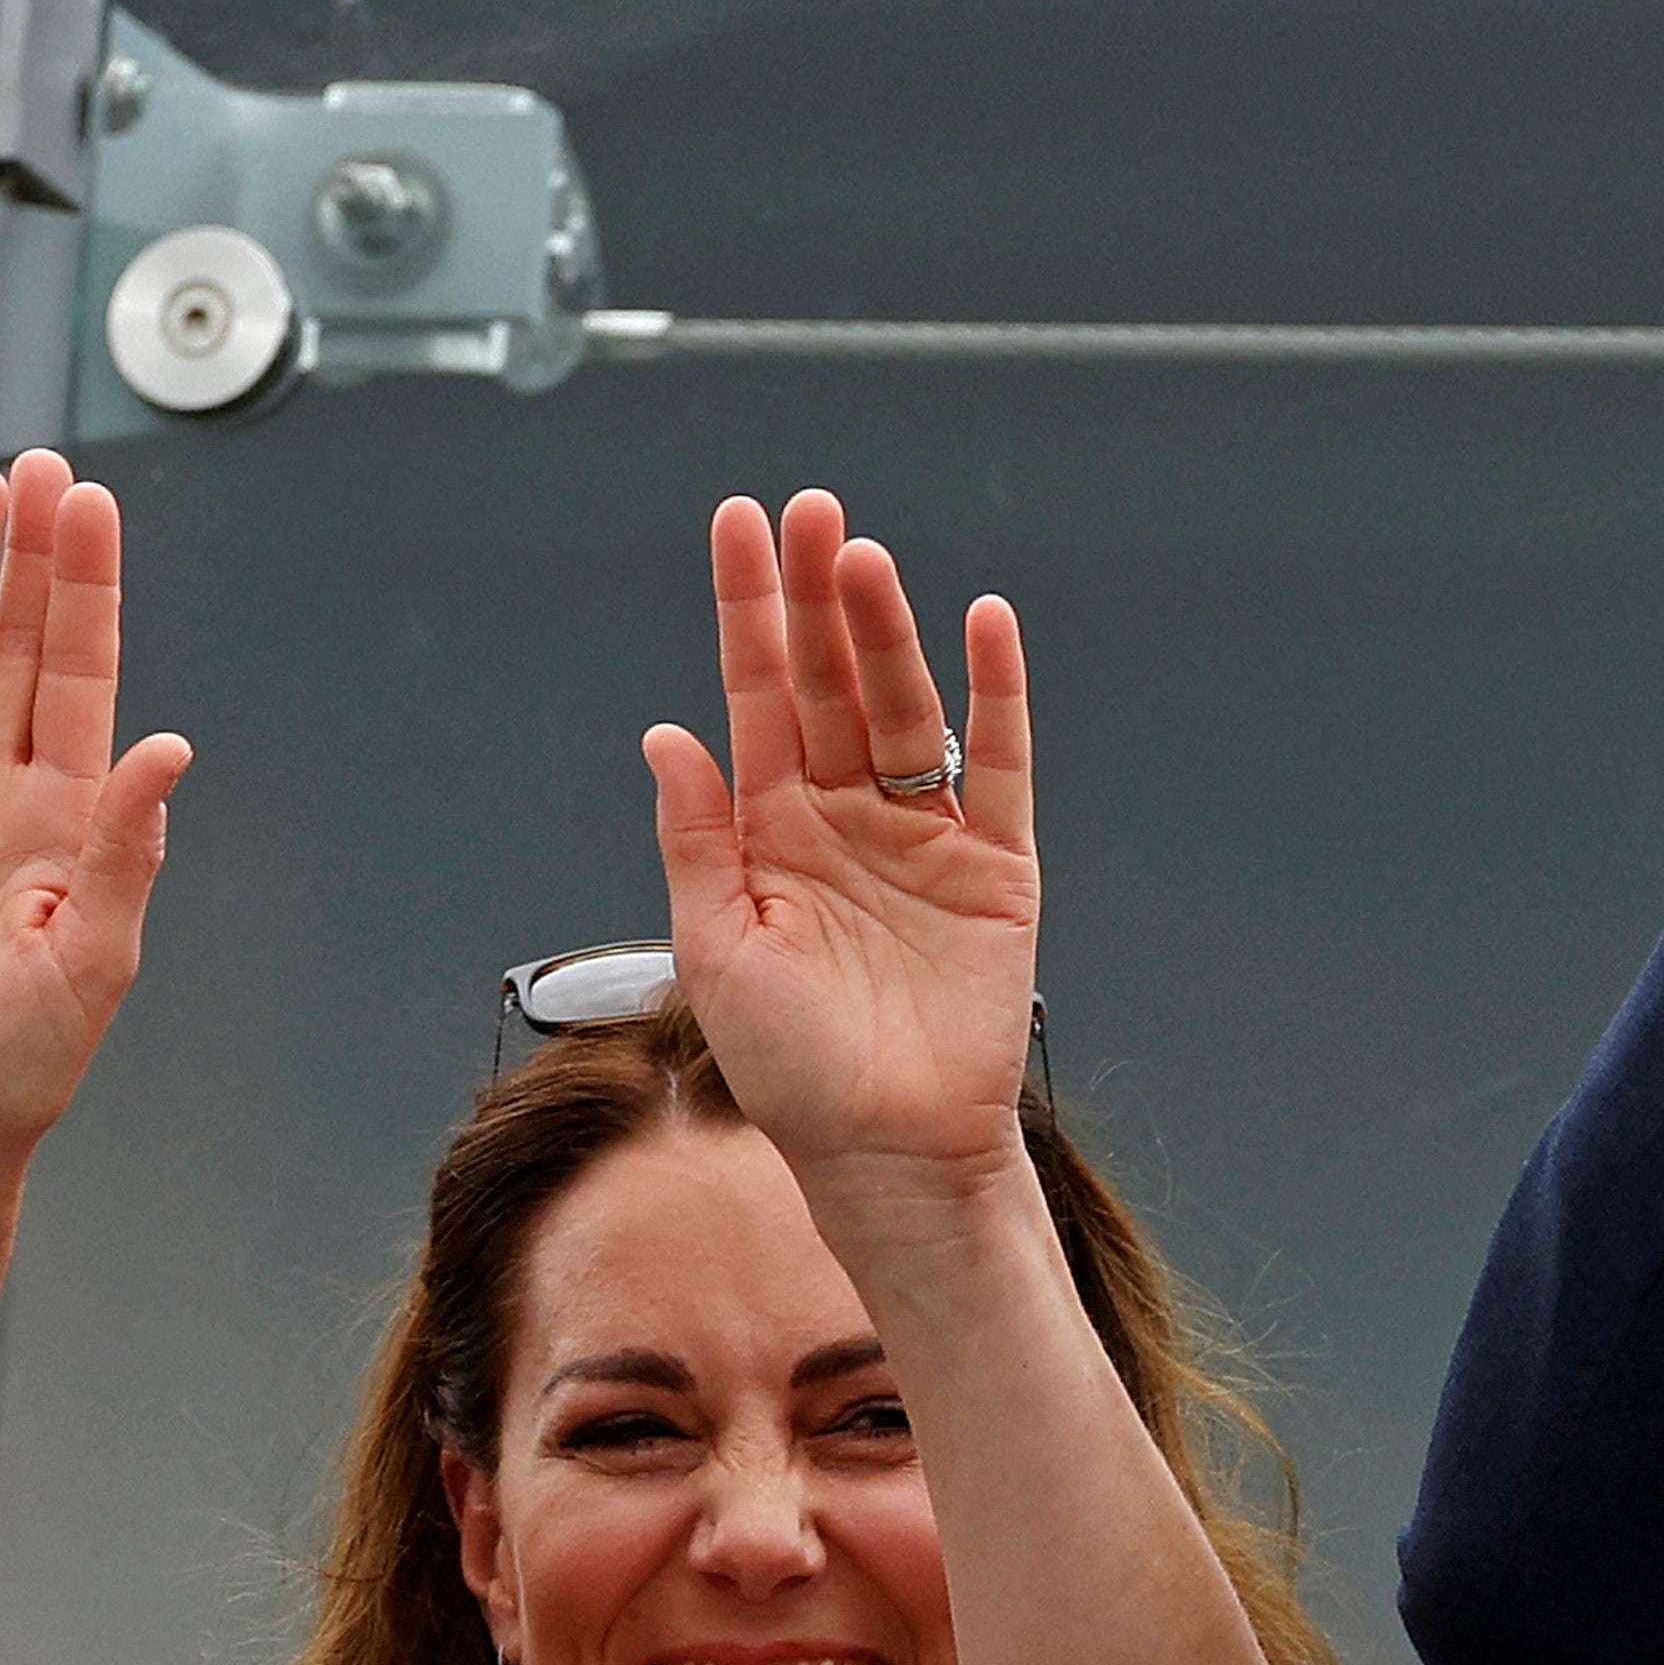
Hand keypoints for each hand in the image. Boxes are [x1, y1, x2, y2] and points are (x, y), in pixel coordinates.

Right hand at [0, 456, 195, 1183]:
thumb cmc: (18, 1071)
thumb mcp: (96, 960)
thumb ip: (126, 846)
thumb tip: (169, 747)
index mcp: (69, 822)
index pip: (85, 679)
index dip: (88, 590)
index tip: (89, 504)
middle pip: (17, 650)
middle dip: (25, 557)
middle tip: (29, 465)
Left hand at [645, 491, 1046, 1225]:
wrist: (885, 1151)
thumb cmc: (789, 1070)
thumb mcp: (716, 952)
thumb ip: (697, 840)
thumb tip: (666, 734)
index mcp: (769, 830)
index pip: (755, 694)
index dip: (748, 609)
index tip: (740, 524)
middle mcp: (845, 816)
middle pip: (830, 681)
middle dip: (819, 596)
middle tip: (814, 512)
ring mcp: (921, 834)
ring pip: (904, 707)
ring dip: (887, 633)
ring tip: (867, 564)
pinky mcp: (994, 865)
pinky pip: (997, 763)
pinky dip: (996, 694)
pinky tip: (985, 625)